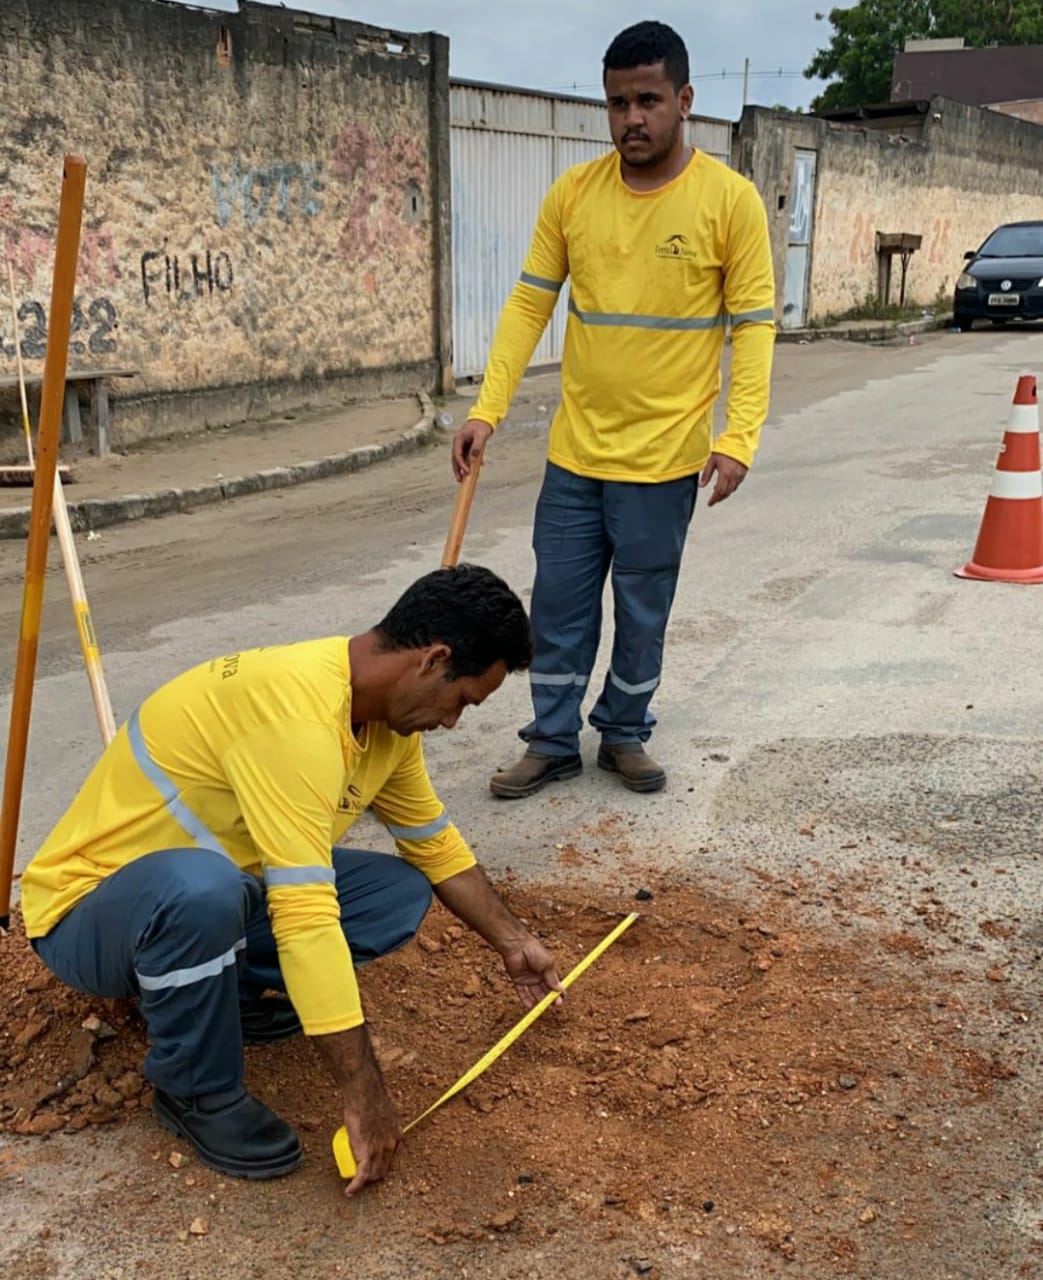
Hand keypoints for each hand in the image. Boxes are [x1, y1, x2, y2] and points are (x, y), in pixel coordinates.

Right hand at [341, 1059, 400, 1196]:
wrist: (364, 1095)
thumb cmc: (370, 1099)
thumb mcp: (384, 1111)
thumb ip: (383, 1118)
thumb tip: (375, 1120)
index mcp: (396, 1135)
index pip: (391, 1156)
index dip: (382, 1163)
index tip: (374, 1163)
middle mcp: (391, 1146)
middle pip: (383, 1168)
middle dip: (374, 1175)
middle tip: (362, 1175)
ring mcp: (379, 1151)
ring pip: (373, 1175)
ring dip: (365, 1181)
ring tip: (355, 1182)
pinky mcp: (366, 1154)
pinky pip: (361, 1175)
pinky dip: (355, 1185)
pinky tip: (349, 1191)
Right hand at [451, 418, 492, 481]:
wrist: (484, 419)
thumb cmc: (482, 426)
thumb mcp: (481, 436)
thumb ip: (477, 446)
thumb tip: (474, 458)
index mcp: (458, 439)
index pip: (457, 454)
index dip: (461, 464)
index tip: (466, 472)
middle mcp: (458, 442)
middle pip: (455, 458)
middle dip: (457, 470)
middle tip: (459, 480)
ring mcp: (462, 444)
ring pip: (460, 459)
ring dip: (462, 468)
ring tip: (464, 479)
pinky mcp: (468, 446)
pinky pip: (467, 456)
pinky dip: (470, 463)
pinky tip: (477, 468)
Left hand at [500, 933, 563, 1010]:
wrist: (516, 946)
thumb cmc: (534, 951)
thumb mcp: (547, 964)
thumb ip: (552, 978)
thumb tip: (560, 989)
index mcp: (547, 969)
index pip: (554, 983)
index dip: (559, 992)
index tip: (563, 999)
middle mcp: (538, 975)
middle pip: (545, 990)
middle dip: (550, 998)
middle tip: (555, 1006)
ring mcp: (528, 978)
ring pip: (535, 992)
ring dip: (539, 1000)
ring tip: (543, 1008)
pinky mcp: (518, 980)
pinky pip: (522, 992)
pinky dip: (525, 999)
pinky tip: (530, 1006)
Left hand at [700, 453, 747, 506]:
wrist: (739, 441)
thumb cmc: (725, 448)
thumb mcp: (712, 460)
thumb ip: (706, 474)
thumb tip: (701, 485)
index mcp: (725, 474)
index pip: (718, 492)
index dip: (714, 499)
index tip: (710, 503)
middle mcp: (733, 477)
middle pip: (726, 493)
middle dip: (719, 498)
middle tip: (713, 501)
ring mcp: (739, 476)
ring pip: (732, 490)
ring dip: (724, 494)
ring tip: (717, 493)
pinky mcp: (743, 473)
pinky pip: (736, 485)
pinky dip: (730, 488)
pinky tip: (726, 486)